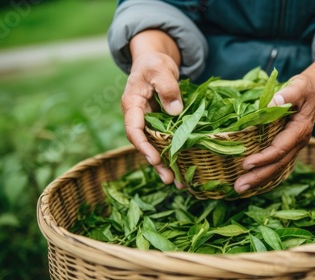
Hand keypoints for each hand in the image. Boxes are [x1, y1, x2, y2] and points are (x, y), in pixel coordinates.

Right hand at [122, 51, 182, 186]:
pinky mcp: (159, 124)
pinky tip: (182, 167)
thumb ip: (167, 87)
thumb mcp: (160, 69)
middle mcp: (137, 117)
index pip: (133, 129)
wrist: (154, 61)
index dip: (143, 146)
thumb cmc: (154, 63)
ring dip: (164, 164)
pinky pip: (164, 141)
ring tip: (177, 182)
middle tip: (169, 179)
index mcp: (132, 104)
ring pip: (154, 146)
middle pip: (144, 144)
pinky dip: (172, 153)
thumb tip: (175, 111)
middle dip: (156, 163)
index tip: (154, 159)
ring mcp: (148, 122)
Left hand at [234, 31, 314, 192]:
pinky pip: (275, 164)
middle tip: (238, 187)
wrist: (314, 93)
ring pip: (276, 168)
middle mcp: (297, 143)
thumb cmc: (305, 89)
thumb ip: (287, 94)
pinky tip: (249, 181)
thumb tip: (272, 103)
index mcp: (300, 131)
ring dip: (258, 179)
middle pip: (277, 165)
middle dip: (258, 176)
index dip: (264, 158)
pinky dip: (262, 174)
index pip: (280, 149)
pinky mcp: (286, 148)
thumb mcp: (298, 86)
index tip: (246, 164)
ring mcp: (293, 148)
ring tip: (239, 189)